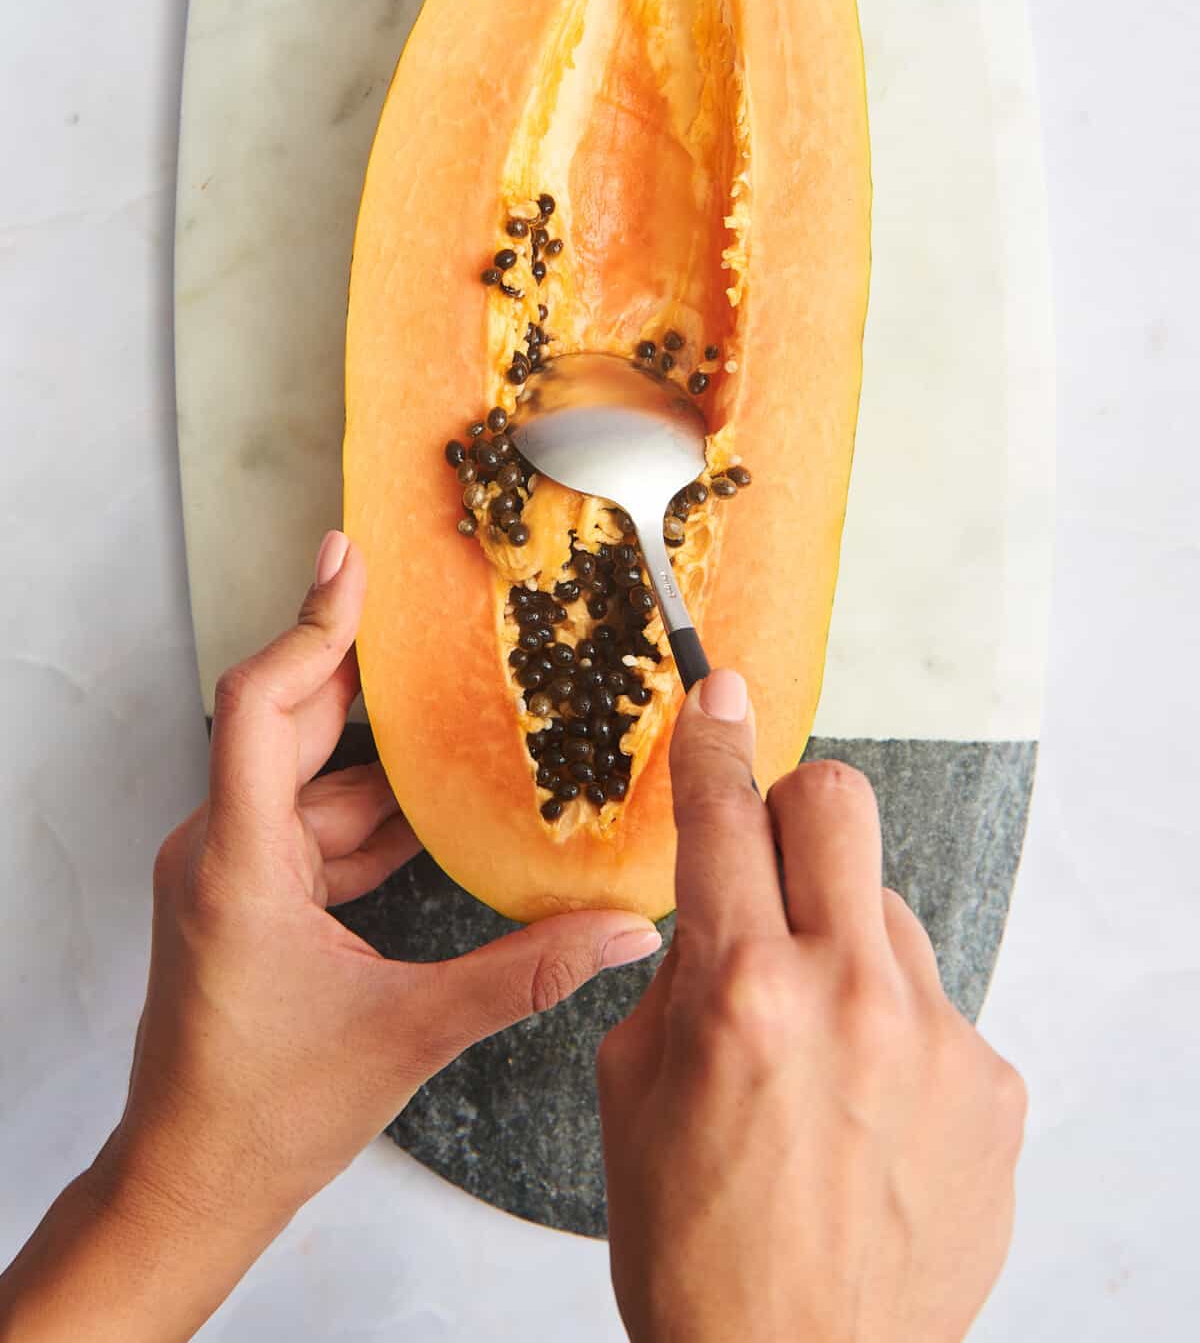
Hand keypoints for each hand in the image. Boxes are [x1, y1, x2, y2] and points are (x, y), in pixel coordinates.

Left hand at [1, 532, 660, 1341]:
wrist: (191, 1184)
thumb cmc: (265, 1117)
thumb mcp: (409, 1034)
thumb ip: (524, 975)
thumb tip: (619, 935)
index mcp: (241, 864)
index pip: (262, 707)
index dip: (311, 628)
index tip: (349, 565)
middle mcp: (223, 851)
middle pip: (292, 726)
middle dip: (363, 673)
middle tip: (424, 615)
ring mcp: (231, 873)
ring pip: (312, 784)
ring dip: (382, 764)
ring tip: (458, 723)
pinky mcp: (246, 897)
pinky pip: (312, 828)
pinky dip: (370, 819)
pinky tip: (433, 818)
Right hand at [599, 670, 1025, 1342]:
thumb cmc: (700, 1255)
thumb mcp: (633, 1096)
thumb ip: (678, 977)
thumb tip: (713, 908)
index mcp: (743, 992)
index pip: (725, 815)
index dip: (716, 740)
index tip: (721, 696)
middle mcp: (852, 996)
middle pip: (841, 805)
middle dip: (796, 811)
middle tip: (772, 869)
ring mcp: (938, 1039)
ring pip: (887, 911)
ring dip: (844, 946)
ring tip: (818, 1051)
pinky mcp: (993, 1086)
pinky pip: (933, 1005)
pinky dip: (893, 1031)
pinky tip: (867, 1113)